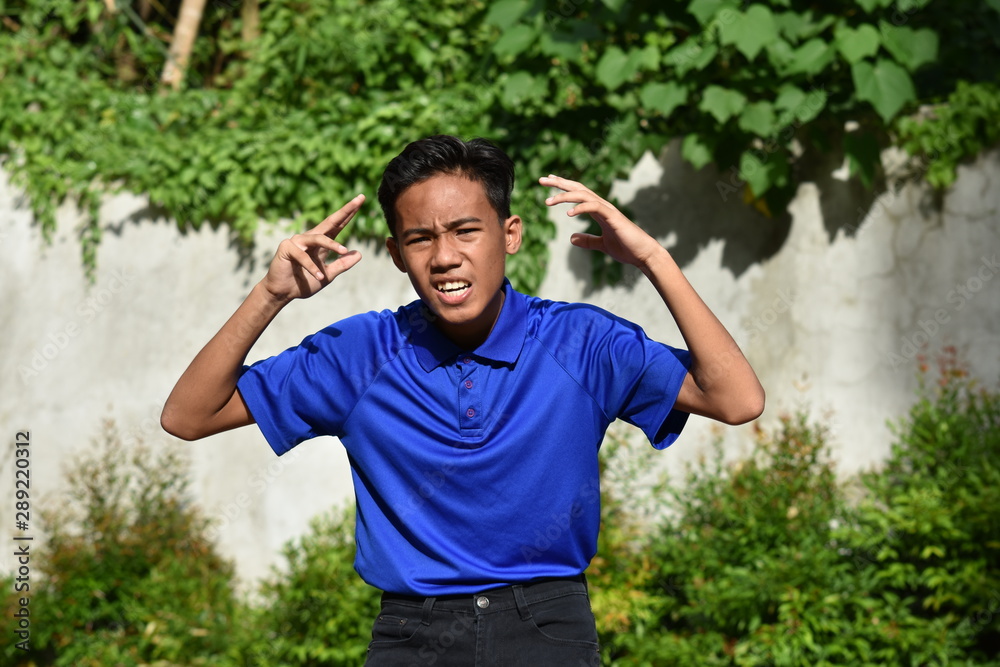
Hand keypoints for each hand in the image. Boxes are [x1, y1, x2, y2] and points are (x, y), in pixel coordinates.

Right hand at [260, 194, 364, 303]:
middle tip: (360, 199)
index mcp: (321, 243)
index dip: (349, 214)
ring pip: (318, 238)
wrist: (283, 293)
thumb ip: (342, 264)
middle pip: (330, 222)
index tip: (362, 199)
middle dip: (345, 211)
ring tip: (343, 251)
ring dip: (332, 245)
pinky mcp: (287, 248)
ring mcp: (298, 241)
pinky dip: (311, 267)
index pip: (338, 226)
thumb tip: (359, 253)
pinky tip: (319, 276)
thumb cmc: (304, 283)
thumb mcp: (328, 274)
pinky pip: (303, 256)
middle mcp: (310, 238)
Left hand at [540, 175, 662, 269]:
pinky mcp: (613, 218)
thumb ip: (588, 240)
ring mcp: (608, 210)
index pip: (578, 193)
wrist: (644, 254)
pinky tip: (569, 213)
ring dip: (565, 196)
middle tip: (541, 179)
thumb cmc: (626, 248)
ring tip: (549, 201)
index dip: (563, 186)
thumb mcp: (602, 245)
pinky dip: (581, 208)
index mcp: (599, 210)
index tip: (548, 182)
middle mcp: (602, 206)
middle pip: (578, 188)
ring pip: (584, 195)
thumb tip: (571, 238)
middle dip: (559, 183)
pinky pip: (594, 207)